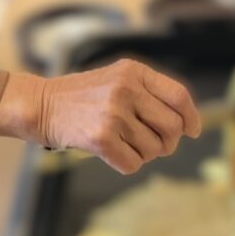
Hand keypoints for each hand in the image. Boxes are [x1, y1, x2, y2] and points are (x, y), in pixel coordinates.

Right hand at [0, 61, 200, 174]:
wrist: (41, 104)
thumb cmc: (82, 96)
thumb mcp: (117, 79)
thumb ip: (148, 93)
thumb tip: (186, 124)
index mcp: (133, 71)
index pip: (179, 96)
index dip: (191, 117)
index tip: (192, 131)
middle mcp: (126, 89)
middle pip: (172, 127)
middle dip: (168, 142)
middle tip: (153, 144)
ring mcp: (113, 113)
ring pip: (154, 149)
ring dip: (143, 153)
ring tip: (122, 143)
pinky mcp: (100, 138)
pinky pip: (133, 164)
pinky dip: (126, 164)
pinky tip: (111, 152)